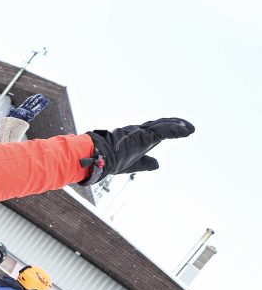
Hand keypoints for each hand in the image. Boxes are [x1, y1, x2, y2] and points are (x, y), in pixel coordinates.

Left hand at [7, 94, 49, 122]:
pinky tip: (45, 102)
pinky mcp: (31, 114)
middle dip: (36, 99)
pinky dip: (42, 106)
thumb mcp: (11, 114)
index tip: (33, 97)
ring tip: (45, 99)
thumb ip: (12, 111)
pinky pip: (37, 109)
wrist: (13, 125)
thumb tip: (12, 109)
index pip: (27, 103)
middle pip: (32, 103)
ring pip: (36, 106)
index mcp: (21, 109)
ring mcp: (29, 112)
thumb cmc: (11, 121)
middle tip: (41, 95)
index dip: (30, 99)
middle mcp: (26, 110)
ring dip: (41, 102)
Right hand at [80, 118, 194, 184]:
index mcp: (135, 138)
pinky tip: (188, 131)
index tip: (179, 131)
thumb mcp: (133, 164)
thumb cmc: (110, 161)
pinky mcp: (144, 136)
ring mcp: (141, 132)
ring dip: (177, 126)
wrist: (99, 159)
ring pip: (162, 126)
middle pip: (159, 125)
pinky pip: (164, 130)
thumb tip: (158, 165)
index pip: (153, 131)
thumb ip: (145, 163)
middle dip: (174, 125)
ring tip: (189, 129)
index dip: (166, 130)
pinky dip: (177, 130)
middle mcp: (138, 132)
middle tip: (187, 128)